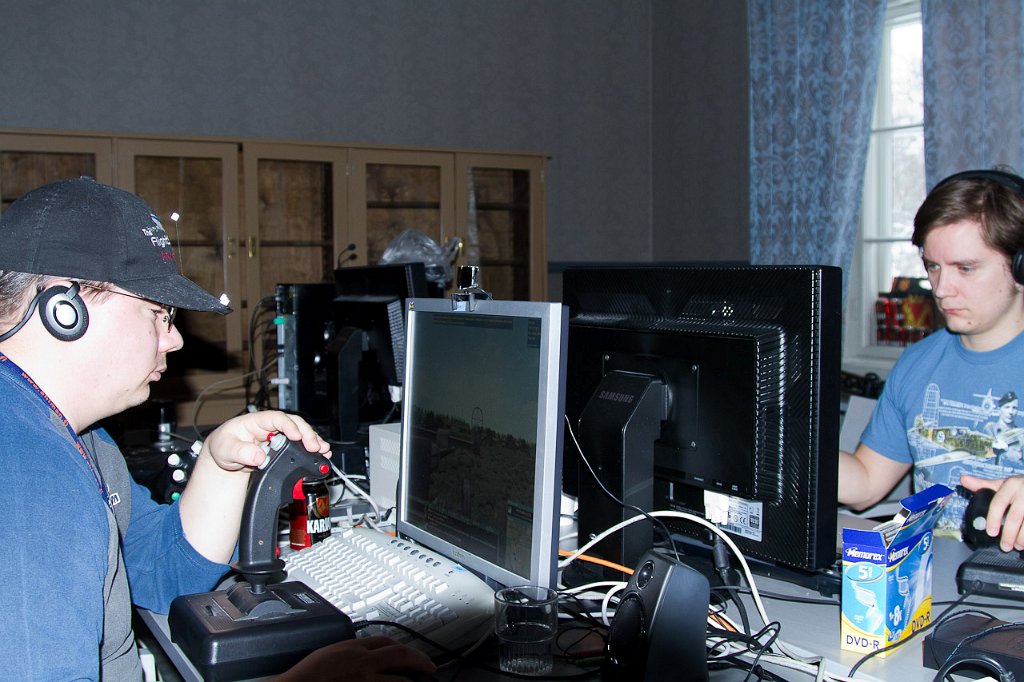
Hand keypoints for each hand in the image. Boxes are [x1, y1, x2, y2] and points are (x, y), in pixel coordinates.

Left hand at [202, 410, 330, 471]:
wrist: (224, 457)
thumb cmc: (224, 447)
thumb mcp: (225, 449)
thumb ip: (240, 452)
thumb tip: (259, 456)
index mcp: (256, 421)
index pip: (276, 418)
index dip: (288, 426)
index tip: (296, 437)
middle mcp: (270, 426)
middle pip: (294, 423)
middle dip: (307, 434)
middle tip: (315, 446)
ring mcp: (278, 436)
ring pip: (301, 433)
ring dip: (313, 441)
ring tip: (324, 451)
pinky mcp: (283, 448)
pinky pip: (300, 446)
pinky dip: (312, 450)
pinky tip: (322, 455)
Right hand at [273, 636, 436, 680]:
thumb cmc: (304, 677)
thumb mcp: (328, 653)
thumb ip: (348, 652)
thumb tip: (363, 655)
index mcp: (352, 648)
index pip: (385, 641)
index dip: (401, 647)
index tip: (409, 653)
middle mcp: (363, 663)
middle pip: (401, 655)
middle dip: (420, 660)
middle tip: (431, 667)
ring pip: (400, 681)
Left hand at [960, 474, 1023, 550]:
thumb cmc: (1020, 485)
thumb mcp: (1004, 483)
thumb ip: (984, 485)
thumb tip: (963, 479)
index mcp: (1011, 485)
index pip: (998, 502)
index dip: (993, 519)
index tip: (991, 533)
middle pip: (1015, 516)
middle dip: (1009, 534)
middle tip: (1005, 547)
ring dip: (1023, 538)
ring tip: (1018, 546)